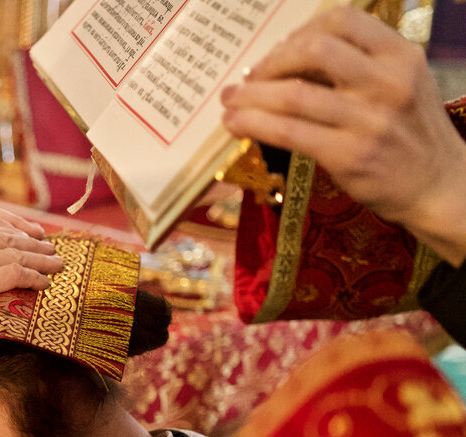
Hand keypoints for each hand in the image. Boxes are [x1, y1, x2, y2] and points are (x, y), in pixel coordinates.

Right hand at [0, 225, 60, 346]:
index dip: (0, 232)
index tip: (15, 237)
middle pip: (1, 237)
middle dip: (27, 240)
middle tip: (46, 244)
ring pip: (14, 253)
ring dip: (39, 257)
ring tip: (56, 262)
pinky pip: (16, 274)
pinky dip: (35, 275)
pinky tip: (46, 281)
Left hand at [221, 6, 465, 264]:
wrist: (437, 186)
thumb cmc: (408, 133)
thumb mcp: (399, 85)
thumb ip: (358, 67)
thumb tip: (288, 60)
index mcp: (401, 56)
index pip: (343, 21)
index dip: (300, 33)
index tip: (280, 52)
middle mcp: (388, 82)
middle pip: (314, 50)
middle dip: (271, 62)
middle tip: (250, 79)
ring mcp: (369, 120)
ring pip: (294, 95)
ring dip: (250, 97)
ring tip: (229, 102)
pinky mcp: (349, 156)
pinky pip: (289, 133)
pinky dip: (254, 125)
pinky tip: (236, 125)